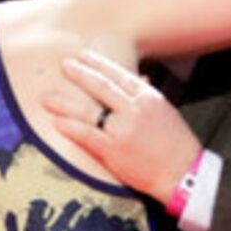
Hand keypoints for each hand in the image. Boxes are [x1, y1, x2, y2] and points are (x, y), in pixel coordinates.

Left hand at [38, 52, 199, 202]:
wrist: (183, 174)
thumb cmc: (177, 145)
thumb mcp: (166, 112)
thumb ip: (148, 95)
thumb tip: (140, 78)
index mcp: (148, 97)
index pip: (119, 75)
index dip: (99, 64)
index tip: (84, 56)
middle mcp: (134, 109)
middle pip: (101, 87)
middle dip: (80, 74)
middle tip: (64, 65)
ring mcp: (123, 129)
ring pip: (89, 111)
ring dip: (65, 103)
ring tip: (47, 97)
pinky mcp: (114, 150)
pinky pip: (87, 135)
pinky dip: (70, 128)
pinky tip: (57, 122)